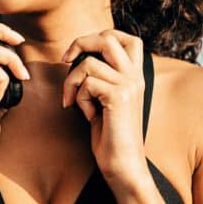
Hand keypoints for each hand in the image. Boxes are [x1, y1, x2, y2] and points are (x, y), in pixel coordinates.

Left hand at [61, 30, 147, 185]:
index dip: (101, 36)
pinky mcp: (118, 97)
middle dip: (81, 43)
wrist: (124, 166)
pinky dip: (78, 98)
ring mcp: (129, 86)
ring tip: (77, 103)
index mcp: (136, 76)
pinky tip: (87, 115)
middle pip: (108, 38)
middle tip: (66, 60)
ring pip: (89, 63)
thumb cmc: (111, 137)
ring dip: (73, 82)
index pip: (127, 38)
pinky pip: (86, 83)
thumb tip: (77, 58)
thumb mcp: (106, 101)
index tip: (80, 53)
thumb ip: (101, 78)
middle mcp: (136, 77)